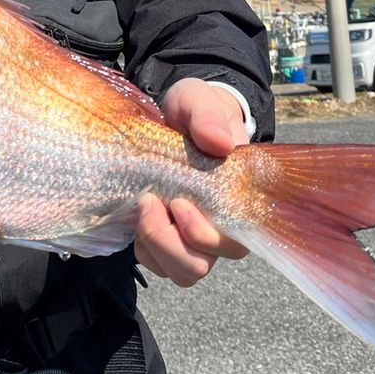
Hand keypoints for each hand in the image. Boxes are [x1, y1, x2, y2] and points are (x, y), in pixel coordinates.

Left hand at [134, 77, 249, 286]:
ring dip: (154, 245)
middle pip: (200, 265)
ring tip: (143, 206)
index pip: (234, 244)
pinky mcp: (167, 239)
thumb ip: (208, 116)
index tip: (179, 202)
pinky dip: (143, 246)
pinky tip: (137, 214)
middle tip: (151, 201)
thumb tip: (220, 143)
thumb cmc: (195, 113)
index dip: (204, 235)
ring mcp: (192, 238)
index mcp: (237, 201)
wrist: (176, 117)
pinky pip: (156, 263)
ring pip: (180, 271)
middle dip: (169, 241)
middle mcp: (219, 228)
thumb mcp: (198, 101)